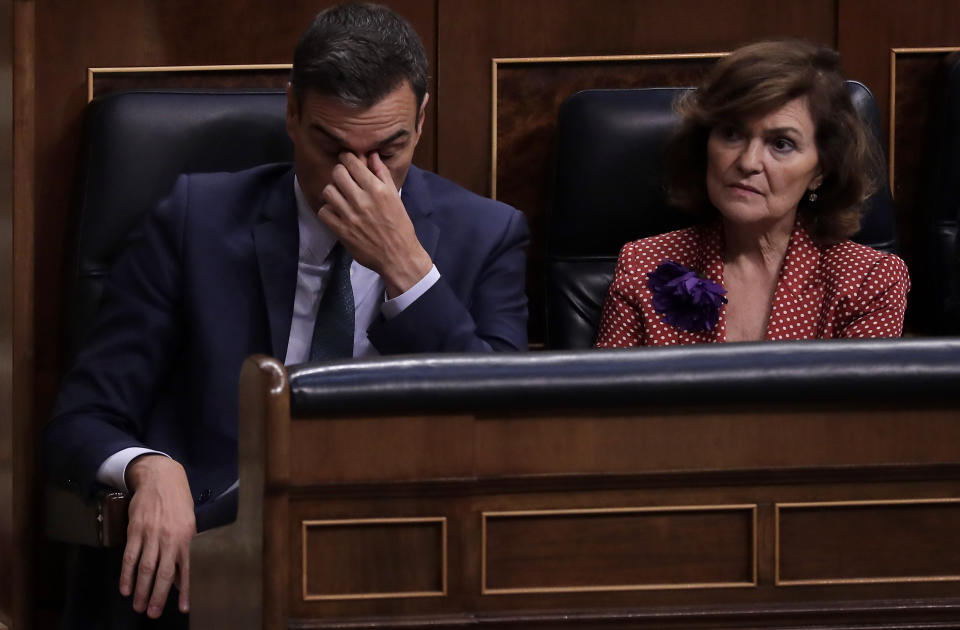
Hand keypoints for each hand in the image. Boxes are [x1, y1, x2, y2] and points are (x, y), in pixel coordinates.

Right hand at [120, 454, 195, 617]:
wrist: (161, 478)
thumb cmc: (178, 503)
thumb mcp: (188, 524)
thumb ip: (183, 551)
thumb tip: (180, 578)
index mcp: (186, 538)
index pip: (185, 570)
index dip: (184, 591)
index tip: (184, 608)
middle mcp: (169, 538)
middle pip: (162, 573)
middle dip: (157, 596)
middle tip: (152, 613)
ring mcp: (151, 534)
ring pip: (145, 568)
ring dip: (141, 589)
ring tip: (138, 606)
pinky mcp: (135, 530)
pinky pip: (130, 556)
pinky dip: (126, 574)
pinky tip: (125, 588)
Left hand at [319, 152, 432, 297]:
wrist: (398, 255)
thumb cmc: (399, 225)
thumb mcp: (395, 196)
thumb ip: (382, 174)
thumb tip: (372, 155)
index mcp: (377, 189)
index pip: (353, 163)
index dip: (346, 157)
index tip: (346, 159)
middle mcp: (362, 200)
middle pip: (337, 173)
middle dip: (339, 173)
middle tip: (343, 178)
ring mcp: (350, 216)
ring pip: (328, 191)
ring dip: (333, 191)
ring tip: (340, 196)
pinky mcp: (342, 230)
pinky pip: (324, 212)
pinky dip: (328, 210)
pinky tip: (336, 212)